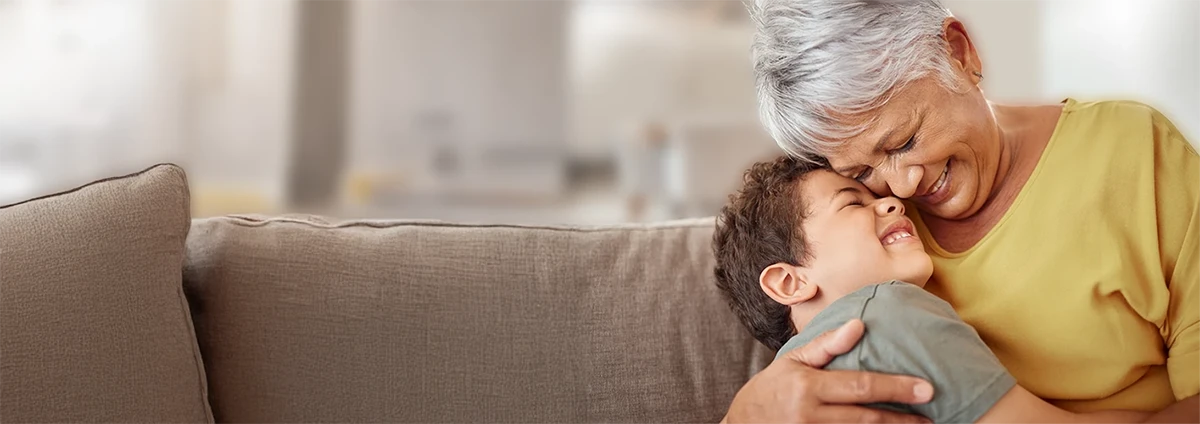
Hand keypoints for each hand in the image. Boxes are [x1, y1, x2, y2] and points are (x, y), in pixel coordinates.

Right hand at [722, 319, 934, 423]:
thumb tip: (859, 324)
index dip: (895, 388)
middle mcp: (811, 416)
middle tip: (932, 415)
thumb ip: (826, 345)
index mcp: (808, 388)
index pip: (860, 387)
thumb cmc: (771, 389)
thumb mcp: (793, 361)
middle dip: (903, 417)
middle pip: (866, 418)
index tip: (925, 388)